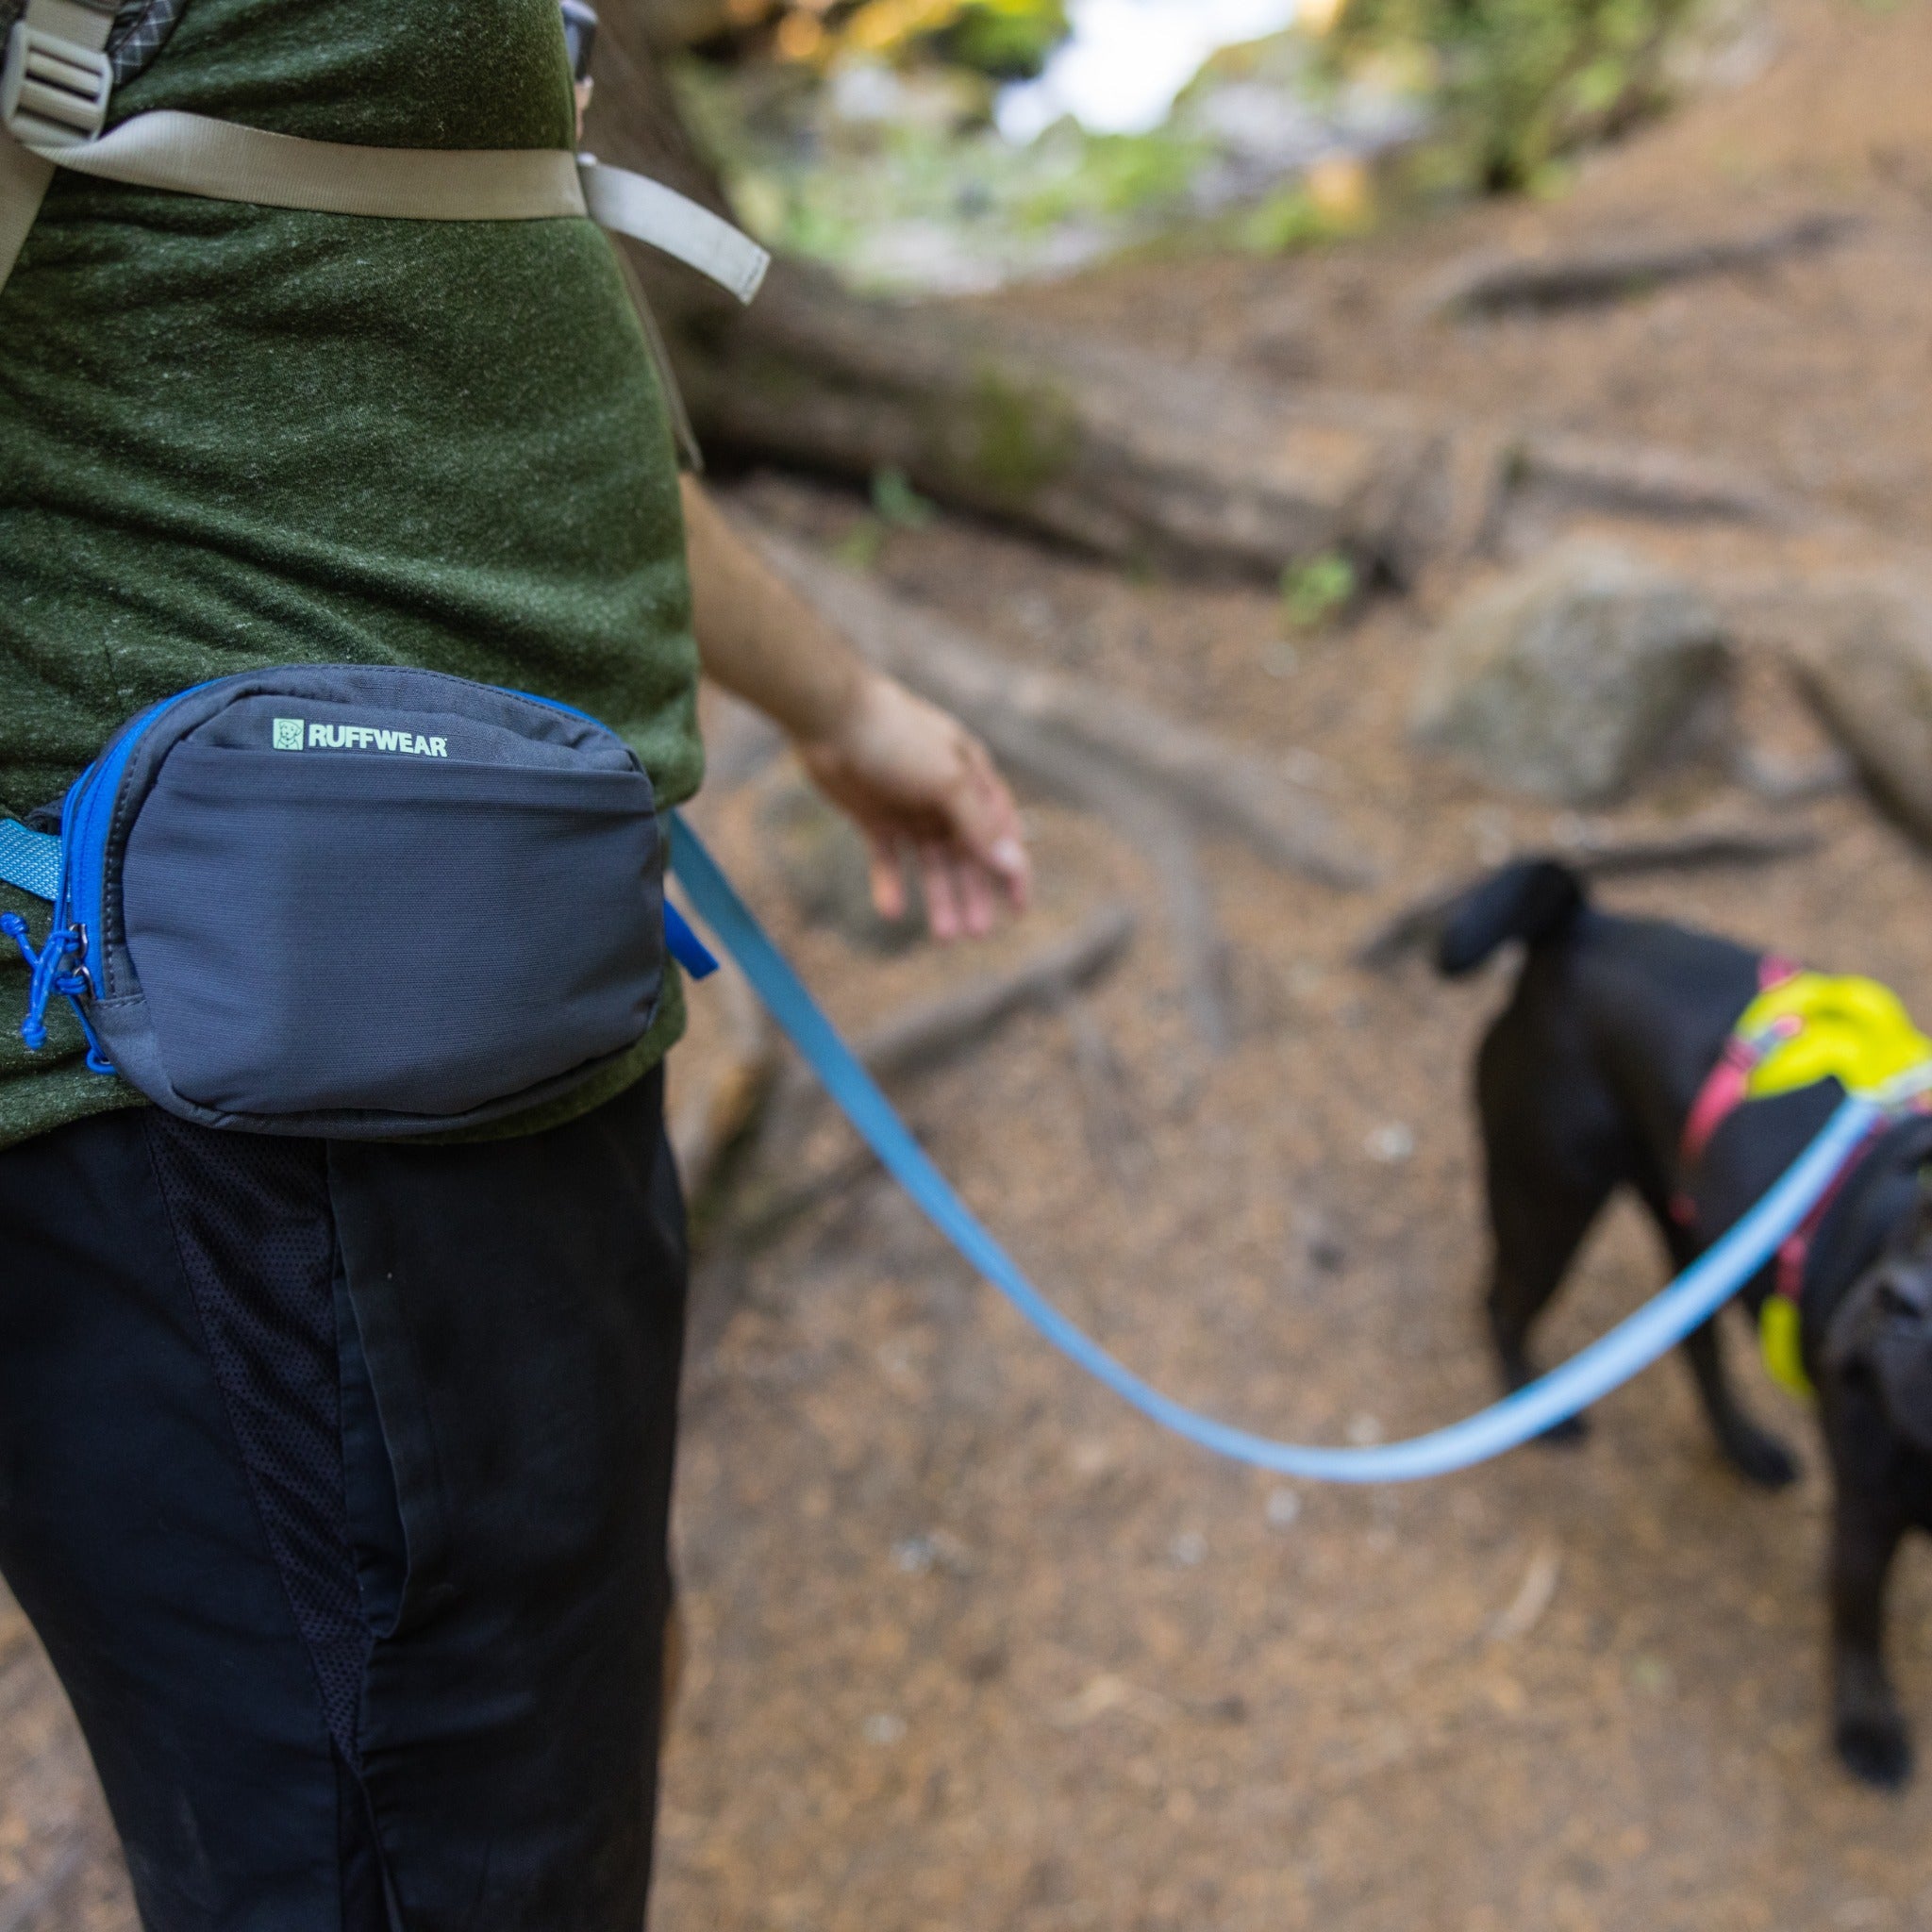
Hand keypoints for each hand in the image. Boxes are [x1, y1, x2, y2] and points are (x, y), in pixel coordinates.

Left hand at [795, 672, 1030, 941]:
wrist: (831, 717)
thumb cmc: (897, 737)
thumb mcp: (947, 780)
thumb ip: (979, 825)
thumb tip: (1013, 864)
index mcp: (972, 780)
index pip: (1001, 832)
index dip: (1012, 870)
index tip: (1019, 909)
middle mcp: (945, 797)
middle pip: (966, 855)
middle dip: (973, 893)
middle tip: (974, 932)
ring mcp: (910, 808)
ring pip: (931, 863)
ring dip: (939, 896)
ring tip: (944, 935)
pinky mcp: (875, 817)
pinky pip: (889, 858)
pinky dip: (892, 883)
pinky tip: (892, 910)